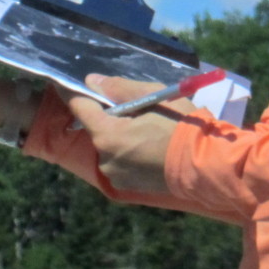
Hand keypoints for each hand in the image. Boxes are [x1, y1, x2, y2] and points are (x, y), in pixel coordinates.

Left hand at [65, 75, 198, 195]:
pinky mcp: (126, 186)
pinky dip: (128, 152)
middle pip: (97, 128)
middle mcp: (104, 156)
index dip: (74, 92)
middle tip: (135, 109)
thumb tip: (92, 82)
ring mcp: (114, 174)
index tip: (65, 82)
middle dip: (109, 116)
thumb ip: (119, 88)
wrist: (203, 166)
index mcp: (107, 133)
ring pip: (109, 145)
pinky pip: (119, 161)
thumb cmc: (180, 126)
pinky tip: (150, 148)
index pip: (80, 107)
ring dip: (120, 136)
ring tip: (148, 131)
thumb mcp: (154, 96)